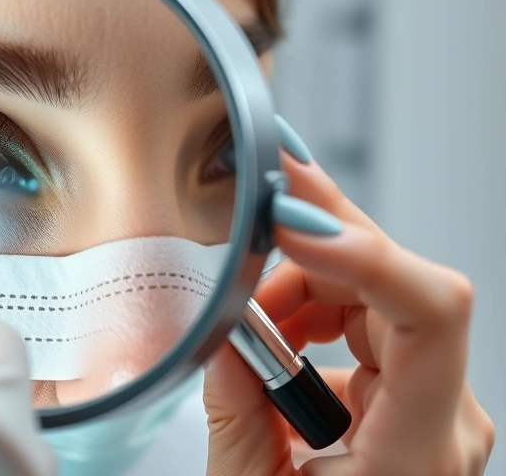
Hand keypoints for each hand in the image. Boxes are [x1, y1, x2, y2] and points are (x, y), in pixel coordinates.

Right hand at [203, 117, 493, 475]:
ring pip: (383, 293)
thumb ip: (235, 413)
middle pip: (397, 287)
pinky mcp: (419, 394)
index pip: (432, 314)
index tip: (285, 218)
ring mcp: (439, 404)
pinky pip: (375, 319)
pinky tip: (280, 337)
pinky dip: (319, 309)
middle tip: (248, 235)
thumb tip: (223, 333)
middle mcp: (448, 418)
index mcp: (418, 453)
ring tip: (253, 323)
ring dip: (310, 284)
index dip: (365, 249)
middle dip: (312, 255)